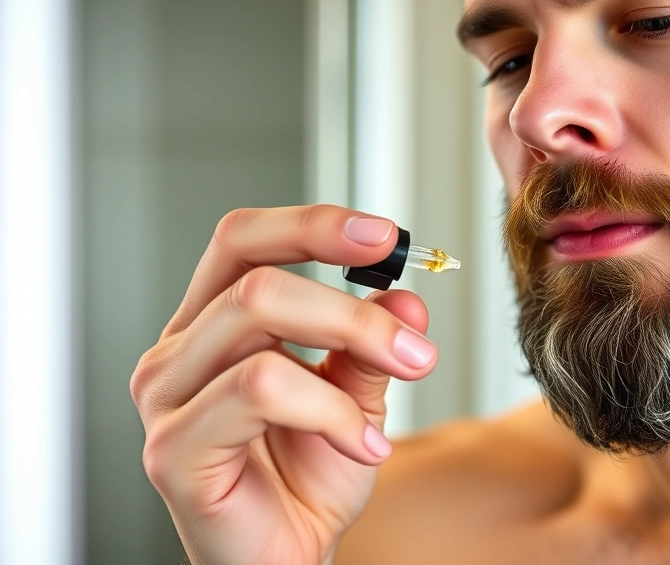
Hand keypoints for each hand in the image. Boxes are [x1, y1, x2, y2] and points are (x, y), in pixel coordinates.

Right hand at [130, 205, 436, 564]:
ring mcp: (167, 399)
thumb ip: (371, 345)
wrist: (288, 559)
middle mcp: (178, 354)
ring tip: (399, 393)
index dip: (312, 225)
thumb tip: (406, 296)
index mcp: (211, 327)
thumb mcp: (355, 398)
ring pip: (256, 317)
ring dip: (352, 344)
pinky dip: (330, 410)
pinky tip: (364, 444)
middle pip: (255, 275)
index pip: (243, 241)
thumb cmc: (306, 481)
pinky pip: (259, 388)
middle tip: (414, 344)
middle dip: (351, 304)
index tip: (386, 236)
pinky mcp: (173, 448)